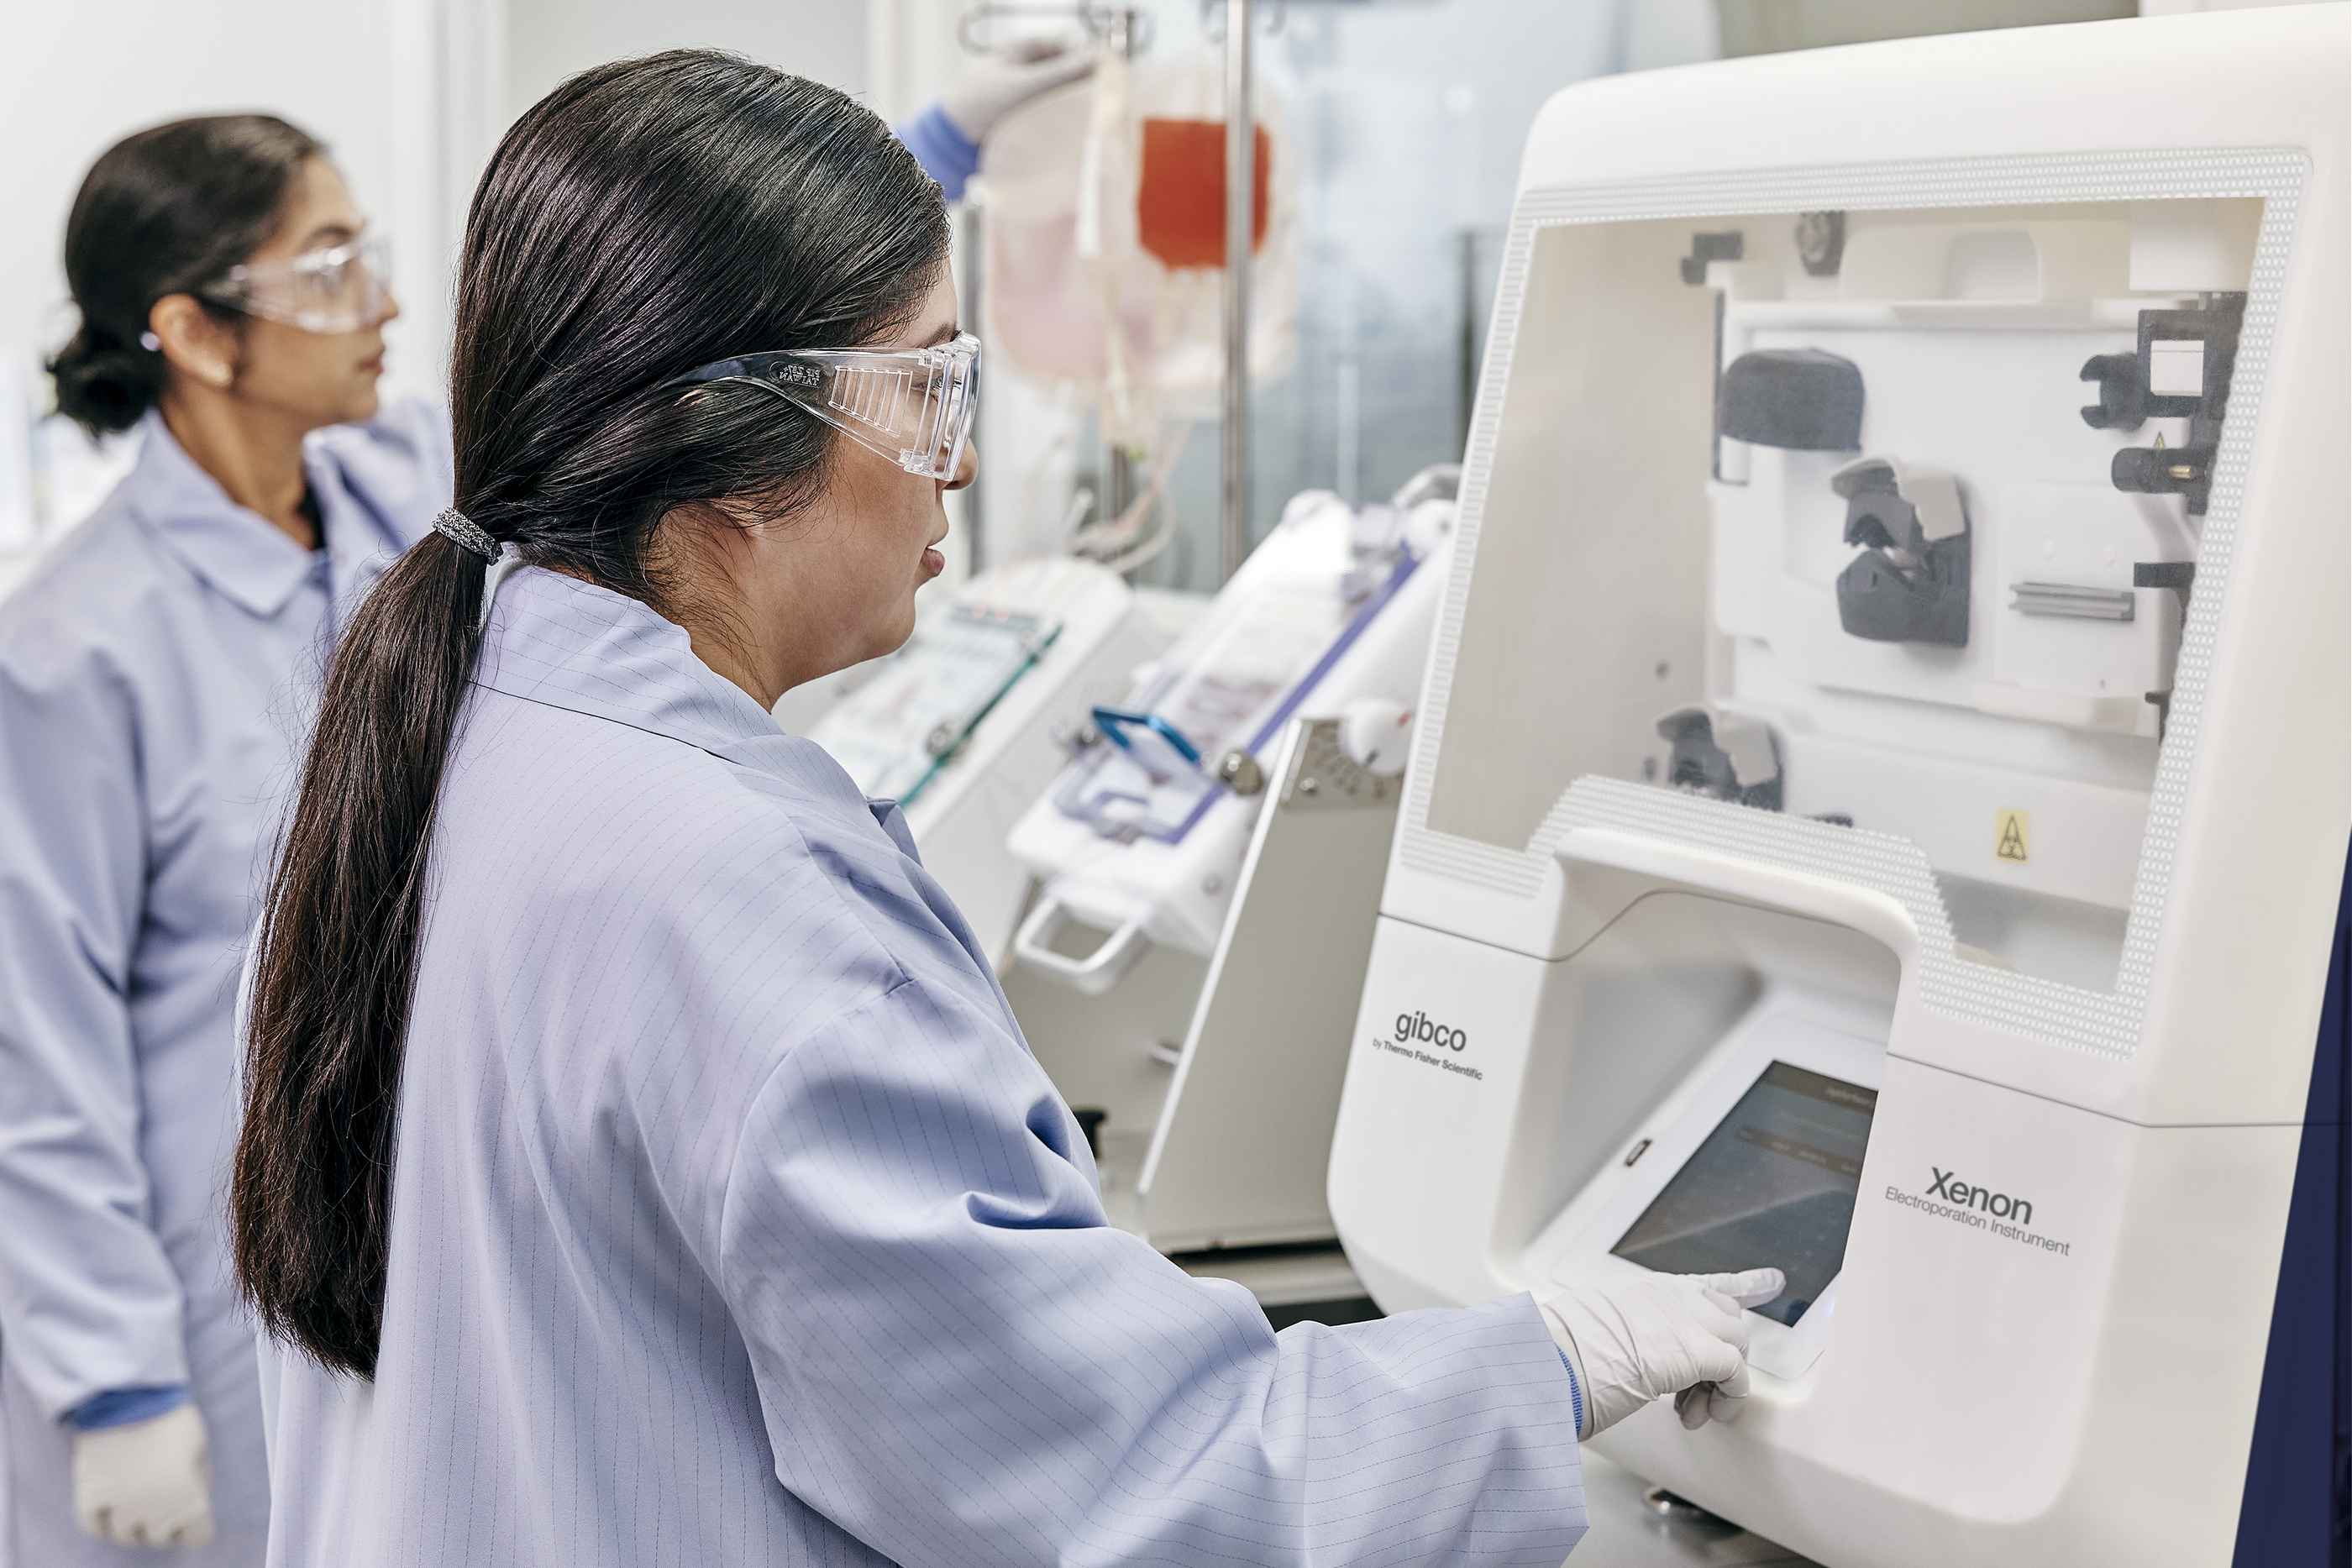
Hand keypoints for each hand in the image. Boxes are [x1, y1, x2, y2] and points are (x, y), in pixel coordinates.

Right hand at [72, 1401, 214, 1547]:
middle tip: (164, 1500)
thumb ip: (198, 1482)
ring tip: (137, 1502)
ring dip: (134, 1524)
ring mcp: (118, 1510)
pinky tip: (111, 1508)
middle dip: (165, 1524)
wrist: (128, 1399)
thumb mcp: (201, 1449)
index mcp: (186, 1502)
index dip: (196, 1524)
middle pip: (160, 1539)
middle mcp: (152, 1514)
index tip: (191, 1510)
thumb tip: (193, 1499)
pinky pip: (94, 1528)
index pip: (197, 1537)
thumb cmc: (173, 1419)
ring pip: (127, 1537)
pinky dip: (103, 1523)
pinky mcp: (88, 1499)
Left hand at [941, 36, 1096, 143]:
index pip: (1067, 42)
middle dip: (1085, 79)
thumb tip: (1094, 59)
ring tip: (1085, 113)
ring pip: (1068, 89)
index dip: (1085, 55)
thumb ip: (1058, 73)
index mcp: (1026, 48)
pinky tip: (1074, 125)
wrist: (957, 138)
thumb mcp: (1022, 85)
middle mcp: (1034, 65)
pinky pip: (1060, 110)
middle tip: (1096, 96)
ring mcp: (1036, 89)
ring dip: (1077, 100)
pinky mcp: (1036, 113)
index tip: (1098, 73)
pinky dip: (1068, 115)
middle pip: (1072, 66)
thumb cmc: (979, 104)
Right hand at [1539, 1268, 1783, 1438]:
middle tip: (1695, 1392)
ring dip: (1721, 1380)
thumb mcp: (1590, 1333)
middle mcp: (1664, 1292)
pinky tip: (1705, 1413)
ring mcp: (1683, 1315)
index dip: (1742, 1284)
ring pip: (1735, 1340)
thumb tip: (1637, 1362)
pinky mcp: (1698, 1348)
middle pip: (1724, 1314)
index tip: (1770, 1282)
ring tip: (1694, 1408)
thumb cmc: (1554, 1361)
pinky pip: (1737, 1374)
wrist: (1546, 1366)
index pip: (1702, 1283)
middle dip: (1720, 1354)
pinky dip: (1727, 1399)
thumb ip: (1624, 1335)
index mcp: (1637, 1288)